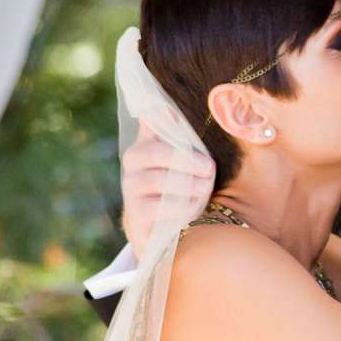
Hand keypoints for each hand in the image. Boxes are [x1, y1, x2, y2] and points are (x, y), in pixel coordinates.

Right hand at [120, 126, 216, 249]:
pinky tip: (194, 208)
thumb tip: (165, 109)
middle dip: (187, 160)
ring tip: (204, 188)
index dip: (163, 122)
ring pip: (161, 181)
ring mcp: (131, 192)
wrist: (159, 231)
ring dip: (189, 185)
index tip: (175, 117)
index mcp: (141, 148)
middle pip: (157, 153)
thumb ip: (172, 137)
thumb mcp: (176, 163)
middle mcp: (132, 167)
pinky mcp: (138, 216)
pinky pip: (162, 207)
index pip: (151, 127)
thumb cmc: (174, 189)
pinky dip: (182, 206)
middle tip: (209, 167)